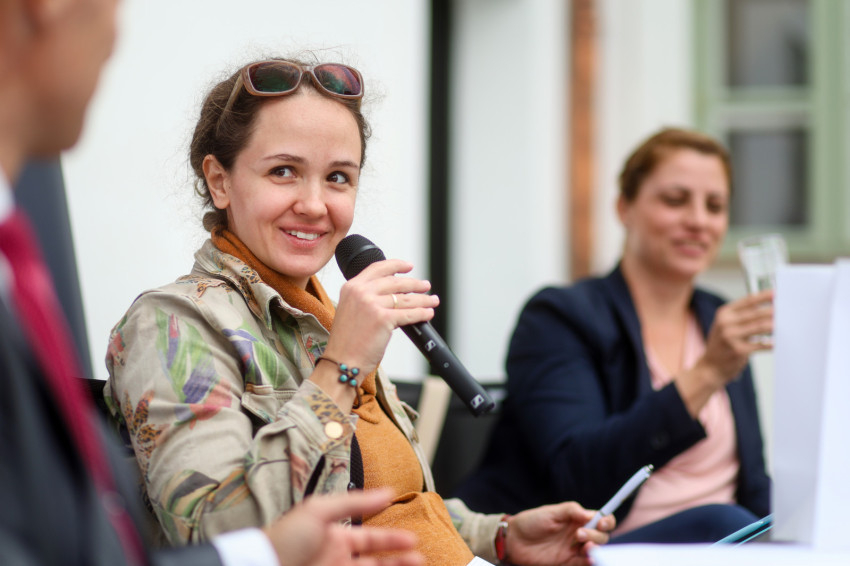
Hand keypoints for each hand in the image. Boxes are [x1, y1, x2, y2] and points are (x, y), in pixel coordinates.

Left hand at [262, 489, 422, 565]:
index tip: (413, 540)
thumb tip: (388, 491)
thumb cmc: (284, 539)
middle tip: (420, 558)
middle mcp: (337, 558)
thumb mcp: (318, 511)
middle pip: (376, 561)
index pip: (370, 538)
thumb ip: (354, 501)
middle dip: (399, 560)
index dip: (392, 539)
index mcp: (334, 537)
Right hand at [314, 259, 438, 406]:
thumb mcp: (350, 310)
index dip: (396, 265)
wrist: (341, 361)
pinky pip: (409, 314)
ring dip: (423, 299)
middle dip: (415, 283)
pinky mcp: (383, 319)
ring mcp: (372, 304)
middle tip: (425, 285)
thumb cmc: (347, 342)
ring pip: (405, 298)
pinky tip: (428, 314)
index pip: (378, 268)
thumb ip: (366, 298)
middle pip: (395, 282)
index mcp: (351, 287)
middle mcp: (361, 292)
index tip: (409, 266)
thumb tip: (393, 295)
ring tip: (432, 300)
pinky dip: (421, 313)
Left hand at [504, 501, 614, 565]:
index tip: (601, 522)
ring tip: (585, 546)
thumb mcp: (551, 512)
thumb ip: (571, 510)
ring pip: (596, 551)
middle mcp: (579, 534)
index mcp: (577, 519)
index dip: (606, 521)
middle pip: (601, 536)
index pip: (600, 520)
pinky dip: (590, 562)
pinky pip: (585, 563)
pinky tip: (588, 558)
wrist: (514, 540)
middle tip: (579, 534)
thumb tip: (592, 514)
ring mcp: (574, 549)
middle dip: (596, 535)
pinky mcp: (568, 562)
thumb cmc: (531, 522)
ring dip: (595, 549)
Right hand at [677, 289, 773, 415]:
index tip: (776, 294)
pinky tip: (777, 343)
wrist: (710, 367)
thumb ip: (742, 316)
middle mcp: (725, 323)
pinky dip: (771, 343)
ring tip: (785, 324)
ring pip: (760, 327)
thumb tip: (767, 309)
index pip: (747, 301)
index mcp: (723, 314)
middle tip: (787, 310)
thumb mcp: (725, 326)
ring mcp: (731, 337)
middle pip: (756, 313)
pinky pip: (761, 344)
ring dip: (774, 325)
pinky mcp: (738, 350)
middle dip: (773, 311)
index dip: (764, 297)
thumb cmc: (721, 345)